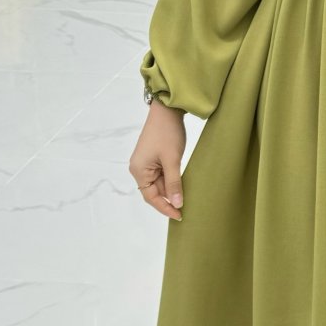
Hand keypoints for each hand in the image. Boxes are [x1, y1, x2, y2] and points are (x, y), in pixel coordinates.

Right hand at [129, 102, 185, 220]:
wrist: (167, 110)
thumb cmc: (167, 133)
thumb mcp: (172, 160)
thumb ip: (174, 184)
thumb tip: (177, 204)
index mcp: (139, 170)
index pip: (151, 197)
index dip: (165, 208)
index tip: (179, 215)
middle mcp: (139, 168)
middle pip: (154, 192)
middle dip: (169, 200)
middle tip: (186, 209)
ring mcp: (146, 163)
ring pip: (159, 184)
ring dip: (171, 190)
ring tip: (187, 198)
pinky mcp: (154, 158)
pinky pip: (161, 175)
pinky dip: (171, 181)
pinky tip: (183, 185)